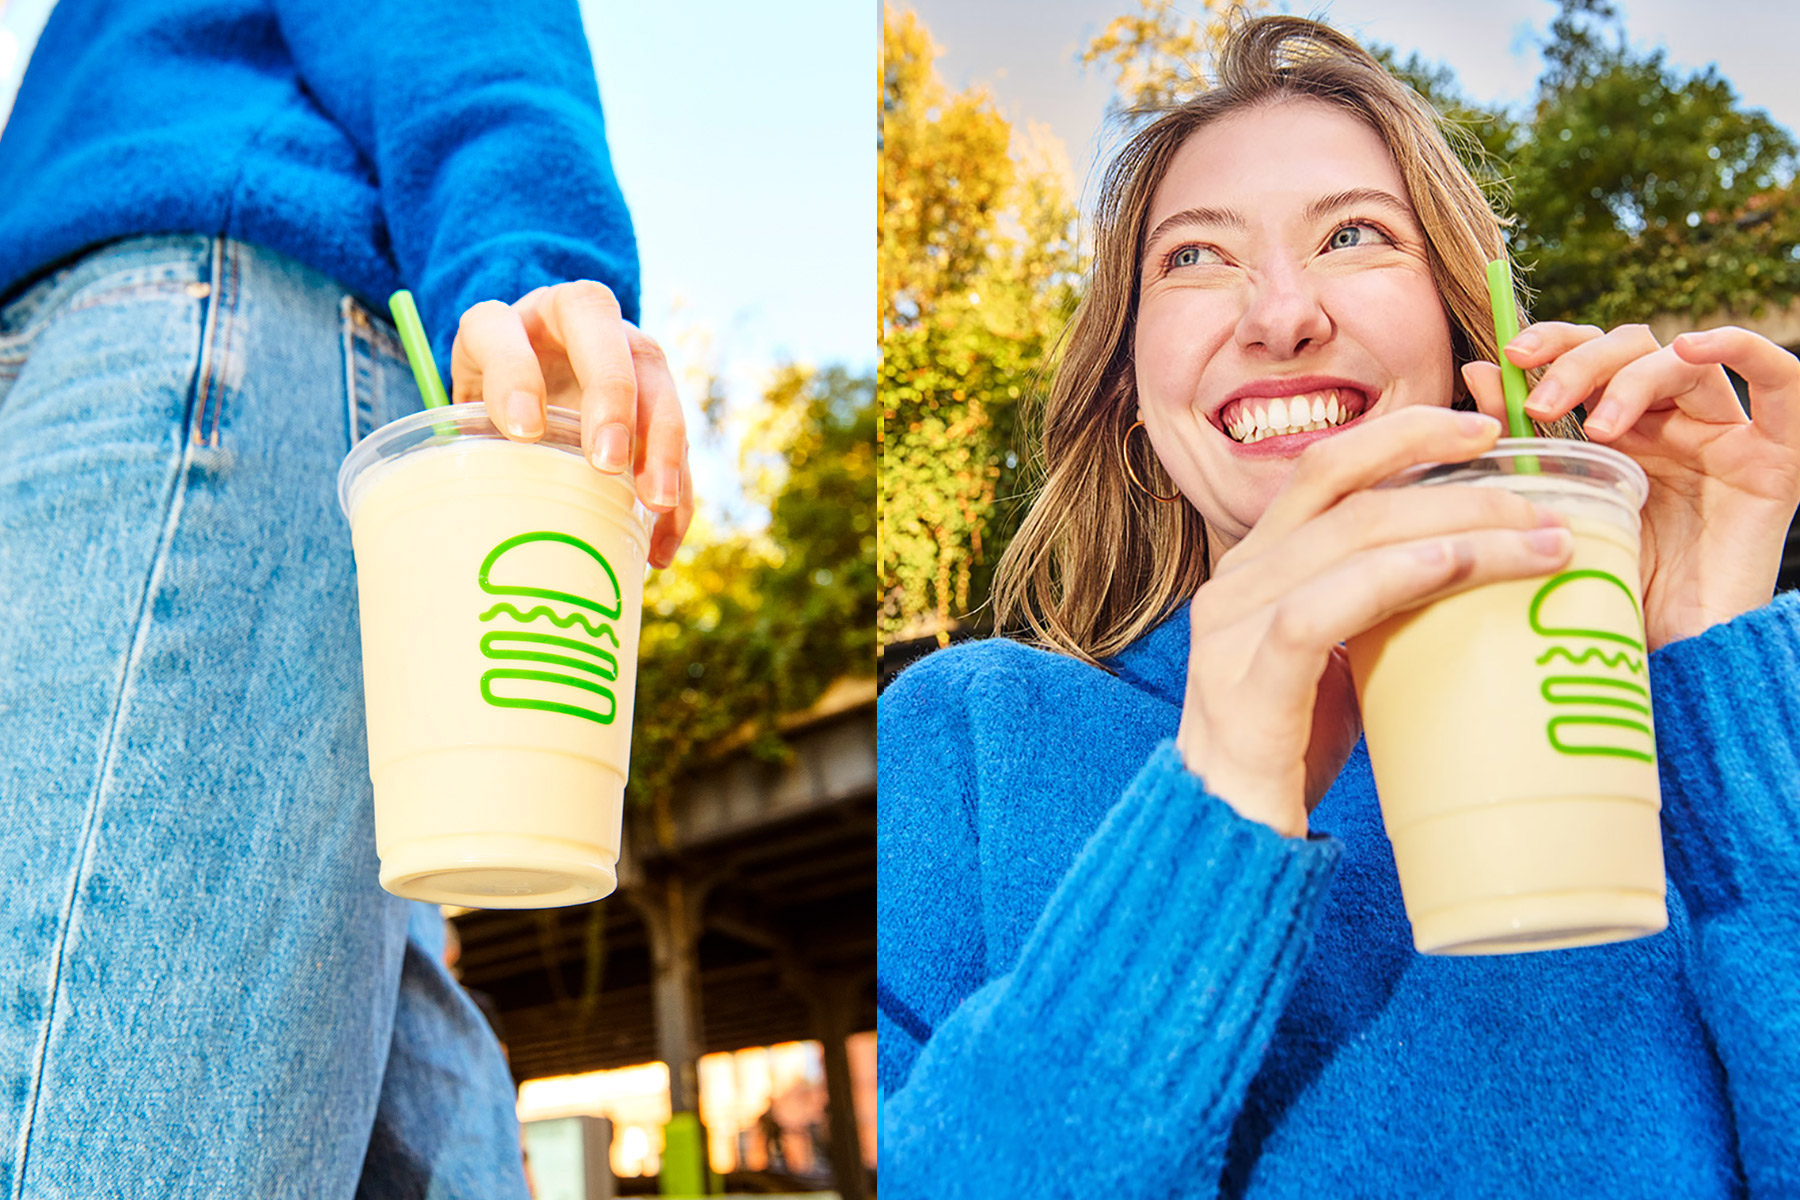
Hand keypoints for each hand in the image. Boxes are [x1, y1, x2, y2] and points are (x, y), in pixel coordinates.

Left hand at [449, 281, 694, 568]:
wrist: (529, 409)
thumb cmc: (489, 424)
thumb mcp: (465, 427)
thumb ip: (467, 452)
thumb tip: (462, 528)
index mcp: (505, 323)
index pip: (500, 328)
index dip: (514, 373)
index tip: (524, 432)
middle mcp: (571, 321)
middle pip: (599, 328)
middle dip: (610, 393)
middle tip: (607, 461)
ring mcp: (623, 351)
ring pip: (654, 377)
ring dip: (661, 440)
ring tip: (655, 501)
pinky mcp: (656, 396)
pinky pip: (677, 436)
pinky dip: (678, 487)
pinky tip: (663, 540)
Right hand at [1179, 407, 1574, 836]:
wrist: (1225, 835)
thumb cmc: (1288, 748)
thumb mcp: (1334, 658)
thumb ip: (1376, 608)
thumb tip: (1478, 573)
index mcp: (1256, 565)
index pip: (1326, 468)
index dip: (1402, 434)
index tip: (1482, 429)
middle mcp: (1236, 580)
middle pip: (1348, 494)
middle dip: (1453, 482)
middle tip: (1539, 494)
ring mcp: (1233, 629)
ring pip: (1348, 543)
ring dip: (1455, 531)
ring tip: (1535, 540)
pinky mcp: (1247, 683)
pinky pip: (1321, 613)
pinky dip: (1392, 579)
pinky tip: (1452, 567)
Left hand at [1464, 322, 1799, 647]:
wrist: (1672, 659)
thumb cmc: (1611, 592)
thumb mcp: (1559, 509)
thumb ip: (1523, 445)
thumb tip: (1475, 372)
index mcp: (1620, 434)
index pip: (1589, 354)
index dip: (1552, 342)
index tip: (1505, 359)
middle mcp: (1670, 426)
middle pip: (1630, 348)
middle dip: (1579, 363)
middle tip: (1542, 406)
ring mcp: (1722, 437)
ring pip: (1681, 360)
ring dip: (1630, 377)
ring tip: (1598, 427)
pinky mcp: (1775, 459)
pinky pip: (1783, 381)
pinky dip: (1742, 348)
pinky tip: (1695, 347)